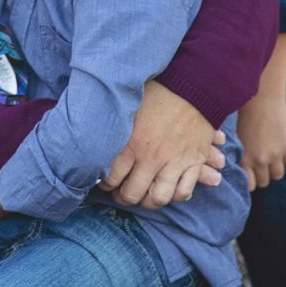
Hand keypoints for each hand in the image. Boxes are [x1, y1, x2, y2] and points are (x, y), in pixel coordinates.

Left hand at [100, 83, 226, 207]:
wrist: (194, 85)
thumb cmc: (158, 90)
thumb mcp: (129, 105)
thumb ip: (113, 124)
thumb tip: (90, 132)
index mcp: (131, 143)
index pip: (110, 179)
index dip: (104, 184)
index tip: (104, 182)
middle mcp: (151, 157)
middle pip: (131, 194)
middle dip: (123, 198)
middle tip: (121, 193)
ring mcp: (173, 162)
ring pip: (158, 199)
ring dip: (149, 202)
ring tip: (144, 196)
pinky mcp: (193, 162)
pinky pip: (184, 191)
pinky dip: (176, 194)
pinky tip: (169, 188)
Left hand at [236, 91, 285, 191]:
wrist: (262, 98)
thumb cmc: (245, 115)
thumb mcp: (238, 138)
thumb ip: (242, 155)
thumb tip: (244, 171)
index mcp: (245, 158)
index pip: (250, 185)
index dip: (251, 181)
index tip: (251, 175)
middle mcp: (261, 159)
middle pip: (265, 182)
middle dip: (262, 175)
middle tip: (261, 166)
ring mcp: (276, 154)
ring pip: (278, 175)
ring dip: (274, 168)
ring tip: (271, 157)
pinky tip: (280, 147)